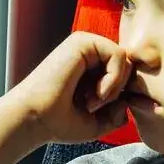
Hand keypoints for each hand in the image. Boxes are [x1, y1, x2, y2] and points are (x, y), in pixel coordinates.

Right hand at [0, 32, 134, 147]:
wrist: (34, 119)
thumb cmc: (58, 122)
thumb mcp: (97, 122)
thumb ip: (117, 112)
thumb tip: (129, 101)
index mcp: (90, 67)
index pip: (125, 73)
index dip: (126, 94)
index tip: (111, 114)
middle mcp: (88, 53)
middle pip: (128, 65)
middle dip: (120, 90)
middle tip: (96, 107)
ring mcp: (85, 45)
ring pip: (125, 59)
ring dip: (115, 86)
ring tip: (93, 102)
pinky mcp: (82, 42)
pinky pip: (118, 55)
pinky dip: (113, 79)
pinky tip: (96, 94)